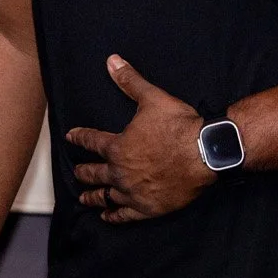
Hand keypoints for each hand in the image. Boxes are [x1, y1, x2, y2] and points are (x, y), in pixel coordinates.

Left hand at [67, 55, 214, 222]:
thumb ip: (130, 81)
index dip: (80, 138)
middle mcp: (120, 172)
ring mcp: (133, 191)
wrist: (206, 152)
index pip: (91, 141)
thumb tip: (112, 61)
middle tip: (76, 172)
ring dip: (93, 196)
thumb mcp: (152, 98)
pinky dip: (114, 216)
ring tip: (83, 198)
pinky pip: (125, 215)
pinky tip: (107, 216)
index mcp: (117, 147)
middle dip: (83, 171)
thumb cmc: (179, 126)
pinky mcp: (149, 207)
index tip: (71, 137)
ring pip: (105, 196)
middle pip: (94, 173)